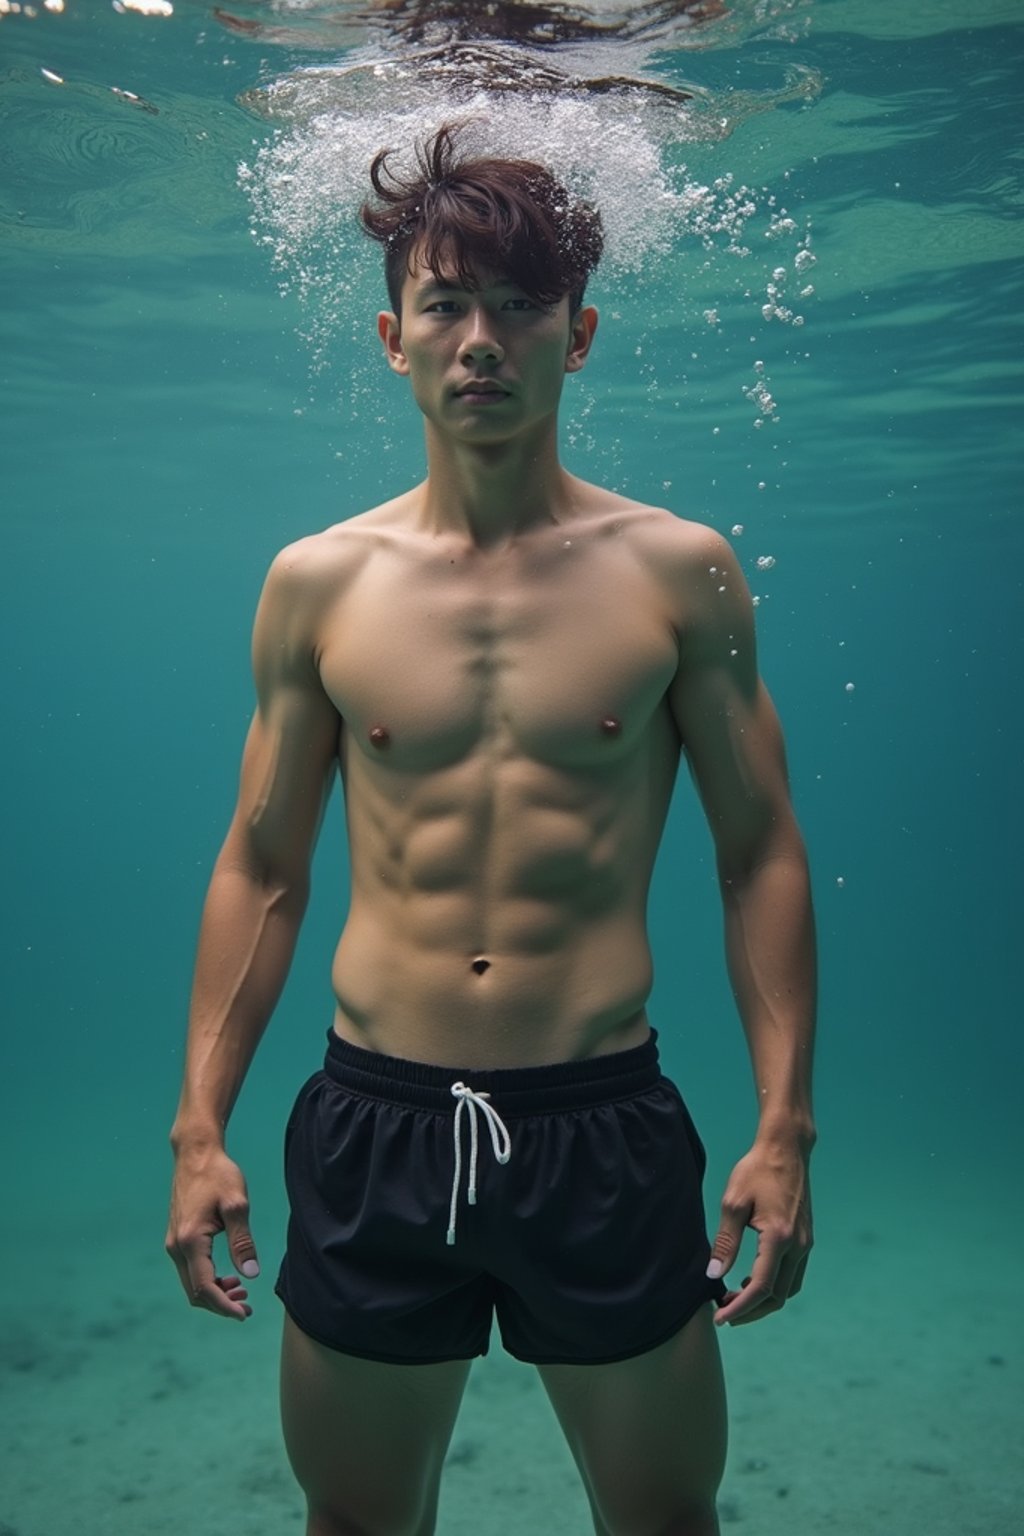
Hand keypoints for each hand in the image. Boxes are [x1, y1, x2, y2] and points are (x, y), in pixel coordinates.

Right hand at [165, 1145, 259, 1320]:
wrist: (195, 1153)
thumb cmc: (219, 1174)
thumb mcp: (237, 1205)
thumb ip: (242, 1241)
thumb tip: (250, 1275)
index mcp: (190, 1241)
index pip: (205, 1287)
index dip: (224, 1306)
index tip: (244, 1315)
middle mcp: (176, 1246)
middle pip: (194, 1292)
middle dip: (220, 1304)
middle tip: (247, 1308)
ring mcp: (174, 1243)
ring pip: (191, 1283)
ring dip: (214, 1293)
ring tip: (241, 1293)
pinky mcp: (177, 1238)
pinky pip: (189, 1270)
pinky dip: (207, 1280)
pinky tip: (227, 1277)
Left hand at [707, 1139, 812, 1325]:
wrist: (786, 1149)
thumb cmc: (756, 1171)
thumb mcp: (733, 1203)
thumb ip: (725, 1242)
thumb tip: (714, 1275)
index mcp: (779, 1238)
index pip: (761, 1288)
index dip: (740, 1308)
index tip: (720, 1318)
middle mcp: (798, 1246)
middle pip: (778, 1296)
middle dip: (751, 1311)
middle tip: (724, 1312)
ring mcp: (805, 1243)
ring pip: (788, 1289)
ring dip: (764, 1301)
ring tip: (735, 1299)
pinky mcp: (806, 1239)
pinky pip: (794, 1275)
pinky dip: (775, 1286)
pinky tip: (753, 1280)